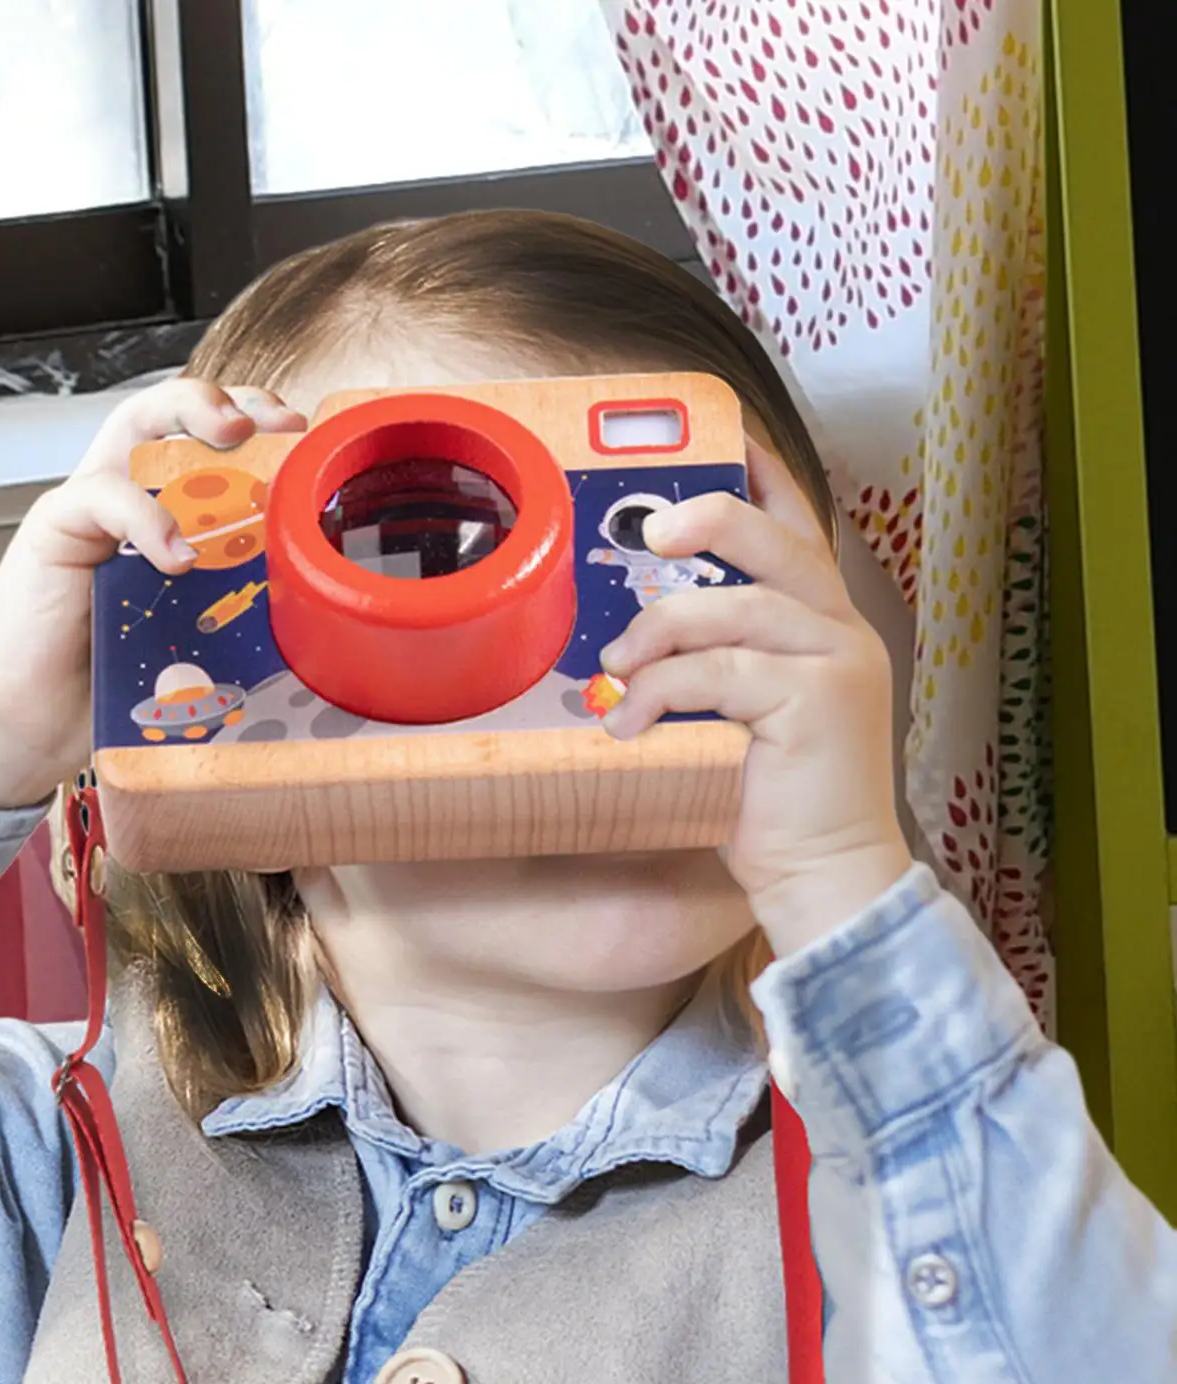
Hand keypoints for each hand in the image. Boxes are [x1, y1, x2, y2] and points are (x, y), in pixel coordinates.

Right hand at [0, 380, 305, 810]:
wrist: (37, 722)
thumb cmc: (116, 683)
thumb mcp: (199, 634)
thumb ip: (238, 603)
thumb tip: (317, 602)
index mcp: (163, 517)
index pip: (207, 446)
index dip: (254, 424)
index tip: (302, 433)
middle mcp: (127, 499)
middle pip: (171, 412)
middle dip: (226, 398)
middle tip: (273, 419)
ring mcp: (88, 509)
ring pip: (134, 423)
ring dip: (189, 412)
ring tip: (235, 434)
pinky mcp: (54, 530)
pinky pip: (103, 496)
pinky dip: (147, 516)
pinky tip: (178, 555)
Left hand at [597, 440, 912, 956]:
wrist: (823, 876)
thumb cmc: (767, 797)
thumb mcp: (733, 713)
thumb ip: (705, 660)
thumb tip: (624, 632)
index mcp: (821, 622)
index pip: (797, 525)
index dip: (761, 475)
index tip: (722, 436)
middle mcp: (840, 629)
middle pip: (777, 542)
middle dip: (709, 521)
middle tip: (649, 534)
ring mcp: (838, 661)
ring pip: (738, 609)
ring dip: (660, 633)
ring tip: (615, 671)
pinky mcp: (822, 701)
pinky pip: (723, 672)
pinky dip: (663, 692)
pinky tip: (628, 723)